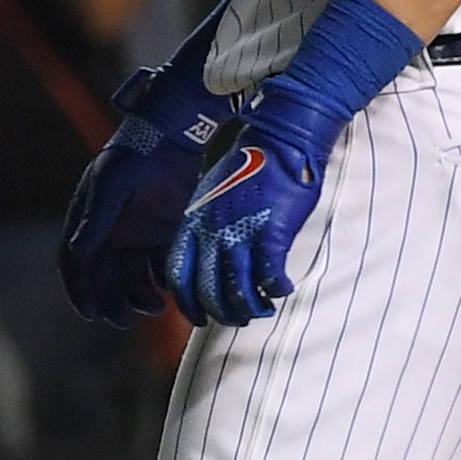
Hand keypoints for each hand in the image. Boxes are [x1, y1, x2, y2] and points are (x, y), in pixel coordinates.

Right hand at [57, 56, 234, 327]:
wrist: (173, 136)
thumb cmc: (133, 154)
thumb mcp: (111, 183)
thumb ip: (97, 216)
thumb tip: (79, 251)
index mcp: (88, 221)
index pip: (75, 264)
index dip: (79, 291)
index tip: (89, 314)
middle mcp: (110, 233)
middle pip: (105, 279)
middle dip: (112, 302)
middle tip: (124, 320)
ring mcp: (138, 236)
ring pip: (133, 279)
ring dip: (139, 297)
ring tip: (154, 306)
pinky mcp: (164, 235)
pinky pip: (161, 268)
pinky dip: (164, 283)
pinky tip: (172, 290)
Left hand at [165, 109, 327, 325]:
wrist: (278, 140)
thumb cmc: (248, 165)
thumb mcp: (210, 195)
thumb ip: (207, 226)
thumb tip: (212, 256)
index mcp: (192, 223)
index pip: (177, 275)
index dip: (187, 303)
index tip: (200, 317)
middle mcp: (211, 233)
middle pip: (207, 291)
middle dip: (221, 313)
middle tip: (237, 319)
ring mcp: (239, 234)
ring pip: (237, 291)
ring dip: (250, 308)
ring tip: (262, 310)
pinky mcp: (270, 235)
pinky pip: (269, 277)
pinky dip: (276, 290)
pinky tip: (283, 290)